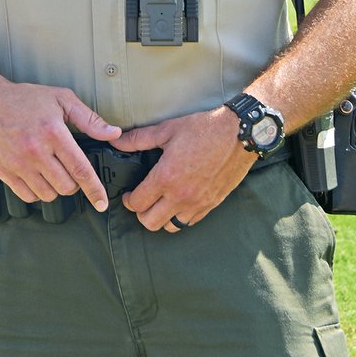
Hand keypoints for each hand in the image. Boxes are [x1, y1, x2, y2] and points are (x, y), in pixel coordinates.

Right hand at [0, 78, 120, 211]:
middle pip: (66, 186)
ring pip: (48, 194)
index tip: (102, 203)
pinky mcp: (4, 172)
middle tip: (68, 167)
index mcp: (54, 132)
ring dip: (55, 187)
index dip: (94, 189)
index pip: (80, 169)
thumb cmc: (25, 98)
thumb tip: (114, 133)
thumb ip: (90, 119)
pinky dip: (37, 192)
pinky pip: (28, 196)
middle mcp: (36, 151)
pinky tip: (37, 175)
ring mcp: (18, 163)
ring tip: (51, 169)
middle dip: (73, 182)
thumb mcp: (62, 99)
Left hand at [114, 105, 254, 231]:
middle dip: (140, 213)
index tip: (128, 194)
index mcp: (166, 177)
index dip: (128, 200)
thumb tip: (116, 141)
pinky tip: (178, 202)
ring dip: (161, 218)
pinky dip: (180, 217)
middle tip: (141, 200)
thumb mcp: (168, 129)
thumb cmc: (204, 129)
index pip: (137, 203)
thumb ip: (139, 139)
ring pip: (170, 227)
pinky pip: (189, 222)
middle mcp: (181, 195)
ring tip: (160, 203)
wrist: (239, 134)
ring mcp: (197, 203)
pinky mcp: (211, 205)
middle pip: (149, 222)